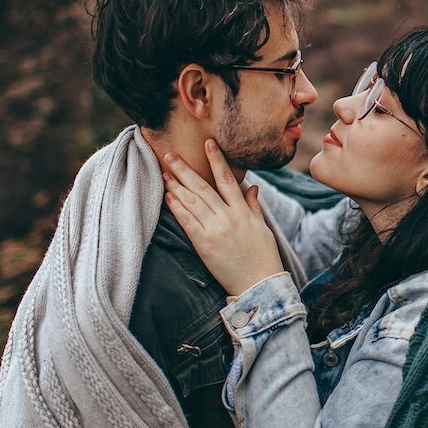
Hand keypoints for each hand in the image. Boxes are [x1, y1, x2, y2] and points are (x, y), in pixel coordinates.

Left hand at [163, 139, 285, 295]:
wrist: (259, 284)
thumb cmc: (262, 255)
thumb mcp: (261, 227)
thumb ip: (252, 206)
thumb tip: (252, 186)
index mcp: (242, 211)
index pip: (227, 179)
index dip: (217, 160)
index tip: (208, 143)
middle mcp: (228, 217)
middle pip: (203, 187)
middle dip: (185, 170)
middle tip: (170, 154)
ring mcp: (215, 230)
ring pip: (192, 202)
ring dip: (176, 186)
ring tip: (164, 173)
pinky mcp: (204, 244)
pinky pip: (187, 222)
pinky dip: (177, 208)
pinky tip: (168, 196)